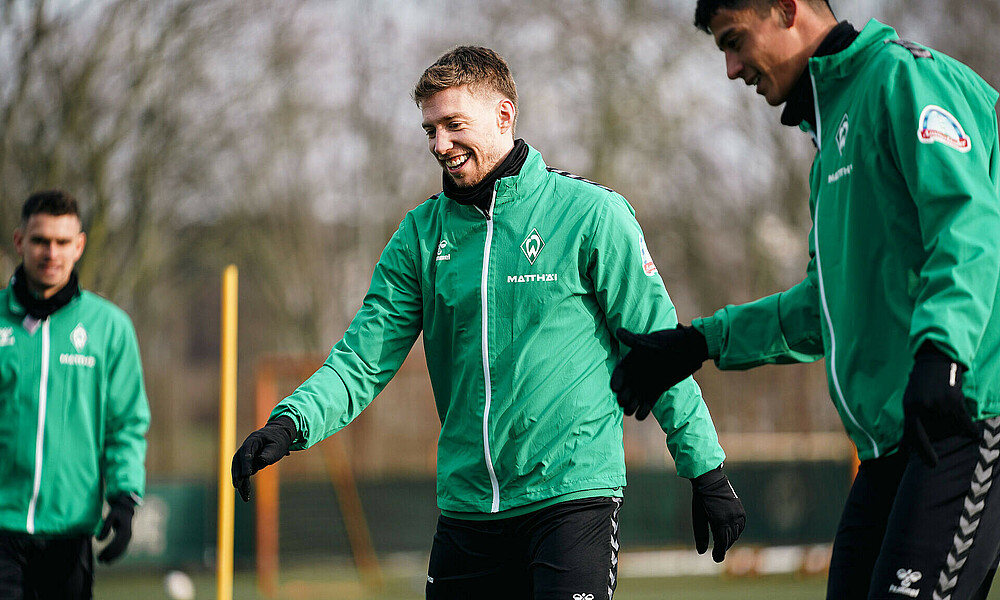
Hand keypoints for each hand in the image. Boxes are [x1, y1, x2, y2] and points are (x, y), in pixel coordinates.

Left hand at [96, 494, 136, 562]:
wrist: (126, 508)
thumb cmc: (117, 512)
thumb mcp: (110, 517)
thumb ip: (105, 527)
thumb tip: (99, 540)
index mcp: (124, 530)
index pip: (115, 543)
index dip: (108, 551)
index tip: (100, 556)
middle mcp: (128, 534)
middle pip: (119, 548)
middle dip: (110, 555)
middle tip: (100, 560)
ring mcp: (129, 536)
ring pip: (122, 549)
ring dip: (113, 556)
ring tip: (104, 561)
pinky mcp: (127, 537)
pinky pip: (123, 548)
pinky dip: (117, 553)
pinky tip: (110, 557)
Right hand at [232, 416, 296, 501]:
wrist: (279, 435)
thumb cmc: (279, 440)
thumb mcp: (277, 446)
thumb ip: (269, 454)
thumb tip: (261, 461)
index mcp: (253, 440)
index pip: (246, 452)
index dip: (245, 464)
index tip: (246, 475)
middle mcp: (246, 447)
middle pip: (238, 461)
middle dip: (237, 474)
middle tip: (238, 486)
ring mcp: (245, 455)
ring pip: (239, 469)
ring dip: (240, 482)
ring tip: (244, 495)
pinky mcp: (248, 462)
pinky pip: (244, 473)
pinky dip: (244, 483)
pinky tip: (246, 494)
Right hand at [611, 325, 708, 419]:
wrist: (690, 349)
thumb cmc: (670, 341)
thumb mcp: (651, 341)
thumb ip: (634, 340)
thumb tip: (618, 332)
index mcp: (633, 360)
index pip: (620, 372)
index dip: (616, 380)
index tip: (615, 388)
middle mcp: (637, 374)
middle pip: (624, 389)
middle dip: (622, 396)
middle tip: (623, 401)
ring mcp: (646, 384)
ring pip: (633, 399)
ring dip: (630, 406)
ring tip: (630, 410)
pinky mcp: (656, 392)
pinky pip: (647, 405)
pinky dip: (643, 412)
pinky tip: (640, 415)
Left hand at [690, 466, 744, 561]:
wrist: (711, 481)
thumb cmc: (701, 500)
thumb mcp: (698, 519)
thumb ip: (701, 536)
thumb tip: (701, 552)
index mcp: (720, 523)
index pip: (721, 544)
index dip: (719, 553)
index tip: (716, 559)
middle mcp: (731, 520)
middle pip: (729, 540)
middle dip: (723, 547)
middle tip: (718, 552)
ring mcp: (738, 515)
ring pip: (736, 534)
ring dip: (730, 540)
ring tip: (722, 543)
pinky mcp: (741, 510)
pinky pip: (741, 526)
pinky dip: (736, 531)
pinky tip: (730, 533)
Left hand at [902, 346, 977, 466]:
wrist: (935, 360)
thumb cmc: (921, 382)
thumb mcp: (910, 400)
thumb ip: (912, 420)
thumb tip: (906, 446)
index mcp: (910, 409)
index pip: (913, 436)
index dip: (921, 452)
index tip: (930, 464)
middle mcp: (923, 408)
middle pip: (934, 435)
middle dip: (937, 442)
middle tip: (938, 454)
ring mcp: (939, 404)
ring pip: (950, 428)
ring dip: (954, 430)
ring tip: (953, 424)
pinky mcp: (954, 400)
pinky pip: (964, 422)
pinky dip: (970, 429)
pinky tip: (974, 434)